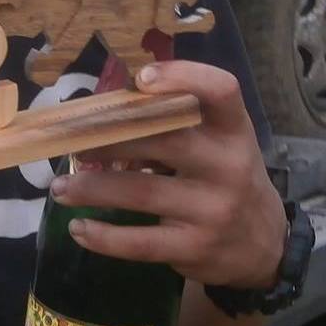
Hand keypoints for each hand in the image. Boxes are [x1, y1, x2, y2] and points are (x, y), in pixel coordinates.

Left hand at [49, 60, 285, 292]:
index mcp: (235, 131)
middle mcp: (228, 166)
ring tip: (60, 188)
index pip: (221, 90)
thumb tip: (105, 109)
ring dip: (91, 189)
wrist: (264, 248)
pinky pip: (139, 242)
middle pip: (164, 140)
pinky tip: (79, 229)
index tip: (141, 80)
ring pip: (141, 192)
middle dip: (109, 138)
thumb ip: (181, 125)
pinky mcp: (195, 248)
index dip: (183, 77)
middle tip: (69, 139)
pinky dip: (103, 237)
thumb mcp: (222, 145)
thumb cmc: (228, 181)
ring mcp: (213, 210)